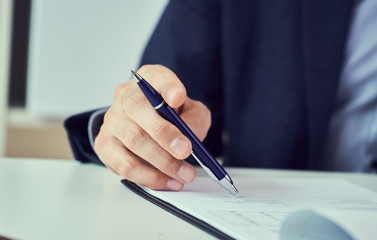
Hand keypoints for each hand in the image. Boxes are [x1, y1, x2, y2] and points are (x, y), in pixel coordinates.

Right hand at [94, 65, 211, 190]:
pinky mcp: (105, 145)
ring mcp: (112, 120)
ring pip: (133, 139)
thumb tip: (191, 136)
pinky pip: (124, 164)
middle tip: (186, 151)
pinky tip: (167, 182)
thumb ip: (195, 119)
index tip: (178, 97)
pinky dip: (149, 177)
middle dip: (164, 133)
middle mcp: (126, 96)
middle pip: (137, 108)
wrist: (145, 129)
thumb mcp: (191, 112)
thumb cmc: (170, 118)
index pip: (155, 76)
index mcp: (150, 80)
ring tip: (184, 174)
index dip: (167, 86)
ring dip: (162, 161)